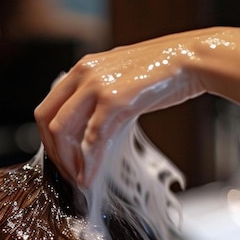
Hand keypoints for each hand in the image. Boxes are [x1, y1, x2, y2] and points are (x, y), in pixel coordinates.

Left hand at [35, 27, 239, 186]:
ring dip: (67, 161)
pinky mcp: (115, 100)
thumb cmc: (161, 73)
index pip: (47, 107)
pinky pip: (92, 138)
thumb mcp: (119, 79)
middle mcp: (83, 73)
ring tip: (79, 179)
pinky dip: (89, 162)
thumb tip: (87, 131)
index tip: (62, 159)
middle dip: (54, 153)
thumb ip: (98, 97)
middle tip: (68, 174)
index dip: (48, 139)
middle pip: (47, 121)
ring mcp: (97, 85)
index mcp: (81, 68)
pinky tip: (91, 177)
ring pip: (63, 131)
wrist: (192, 60)